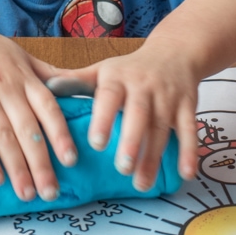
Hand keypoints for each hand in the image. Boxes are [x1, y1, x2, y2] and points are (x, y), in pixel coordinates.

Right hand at [0, 11, 77, 202]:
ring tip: (27, 193)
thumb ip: (45, 74)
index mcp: (24, 75)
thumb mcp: (19, 54)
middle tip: (50, 192)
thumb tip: (76, 86)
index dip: (60, 134)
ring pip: (3, 135)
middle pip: (28, 128)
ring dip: (17, 167)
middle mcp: (6, 85)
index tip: (71, 160)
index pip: (48, 107)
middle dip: (41, 163)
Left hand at [63, 43, 198, 190]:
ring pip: (162, 127)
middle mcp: (144, 85)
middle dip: (132, 140)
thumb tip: (46, 88)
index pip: (110, 95)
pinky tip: (185, 174)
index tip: (96, 143)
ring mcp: (168, 96)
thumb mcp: (104, 69)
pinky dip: (189, 151)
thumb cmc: (130, 68)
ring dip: (154, 155)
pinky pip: (189, 130)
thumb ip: (77, 81)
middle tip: (121, 167)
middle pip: (139, 113)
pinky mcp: (188, 105)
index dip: (104, 118)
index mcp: (118, 77)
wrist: (175, 52)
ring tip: (141, 182)